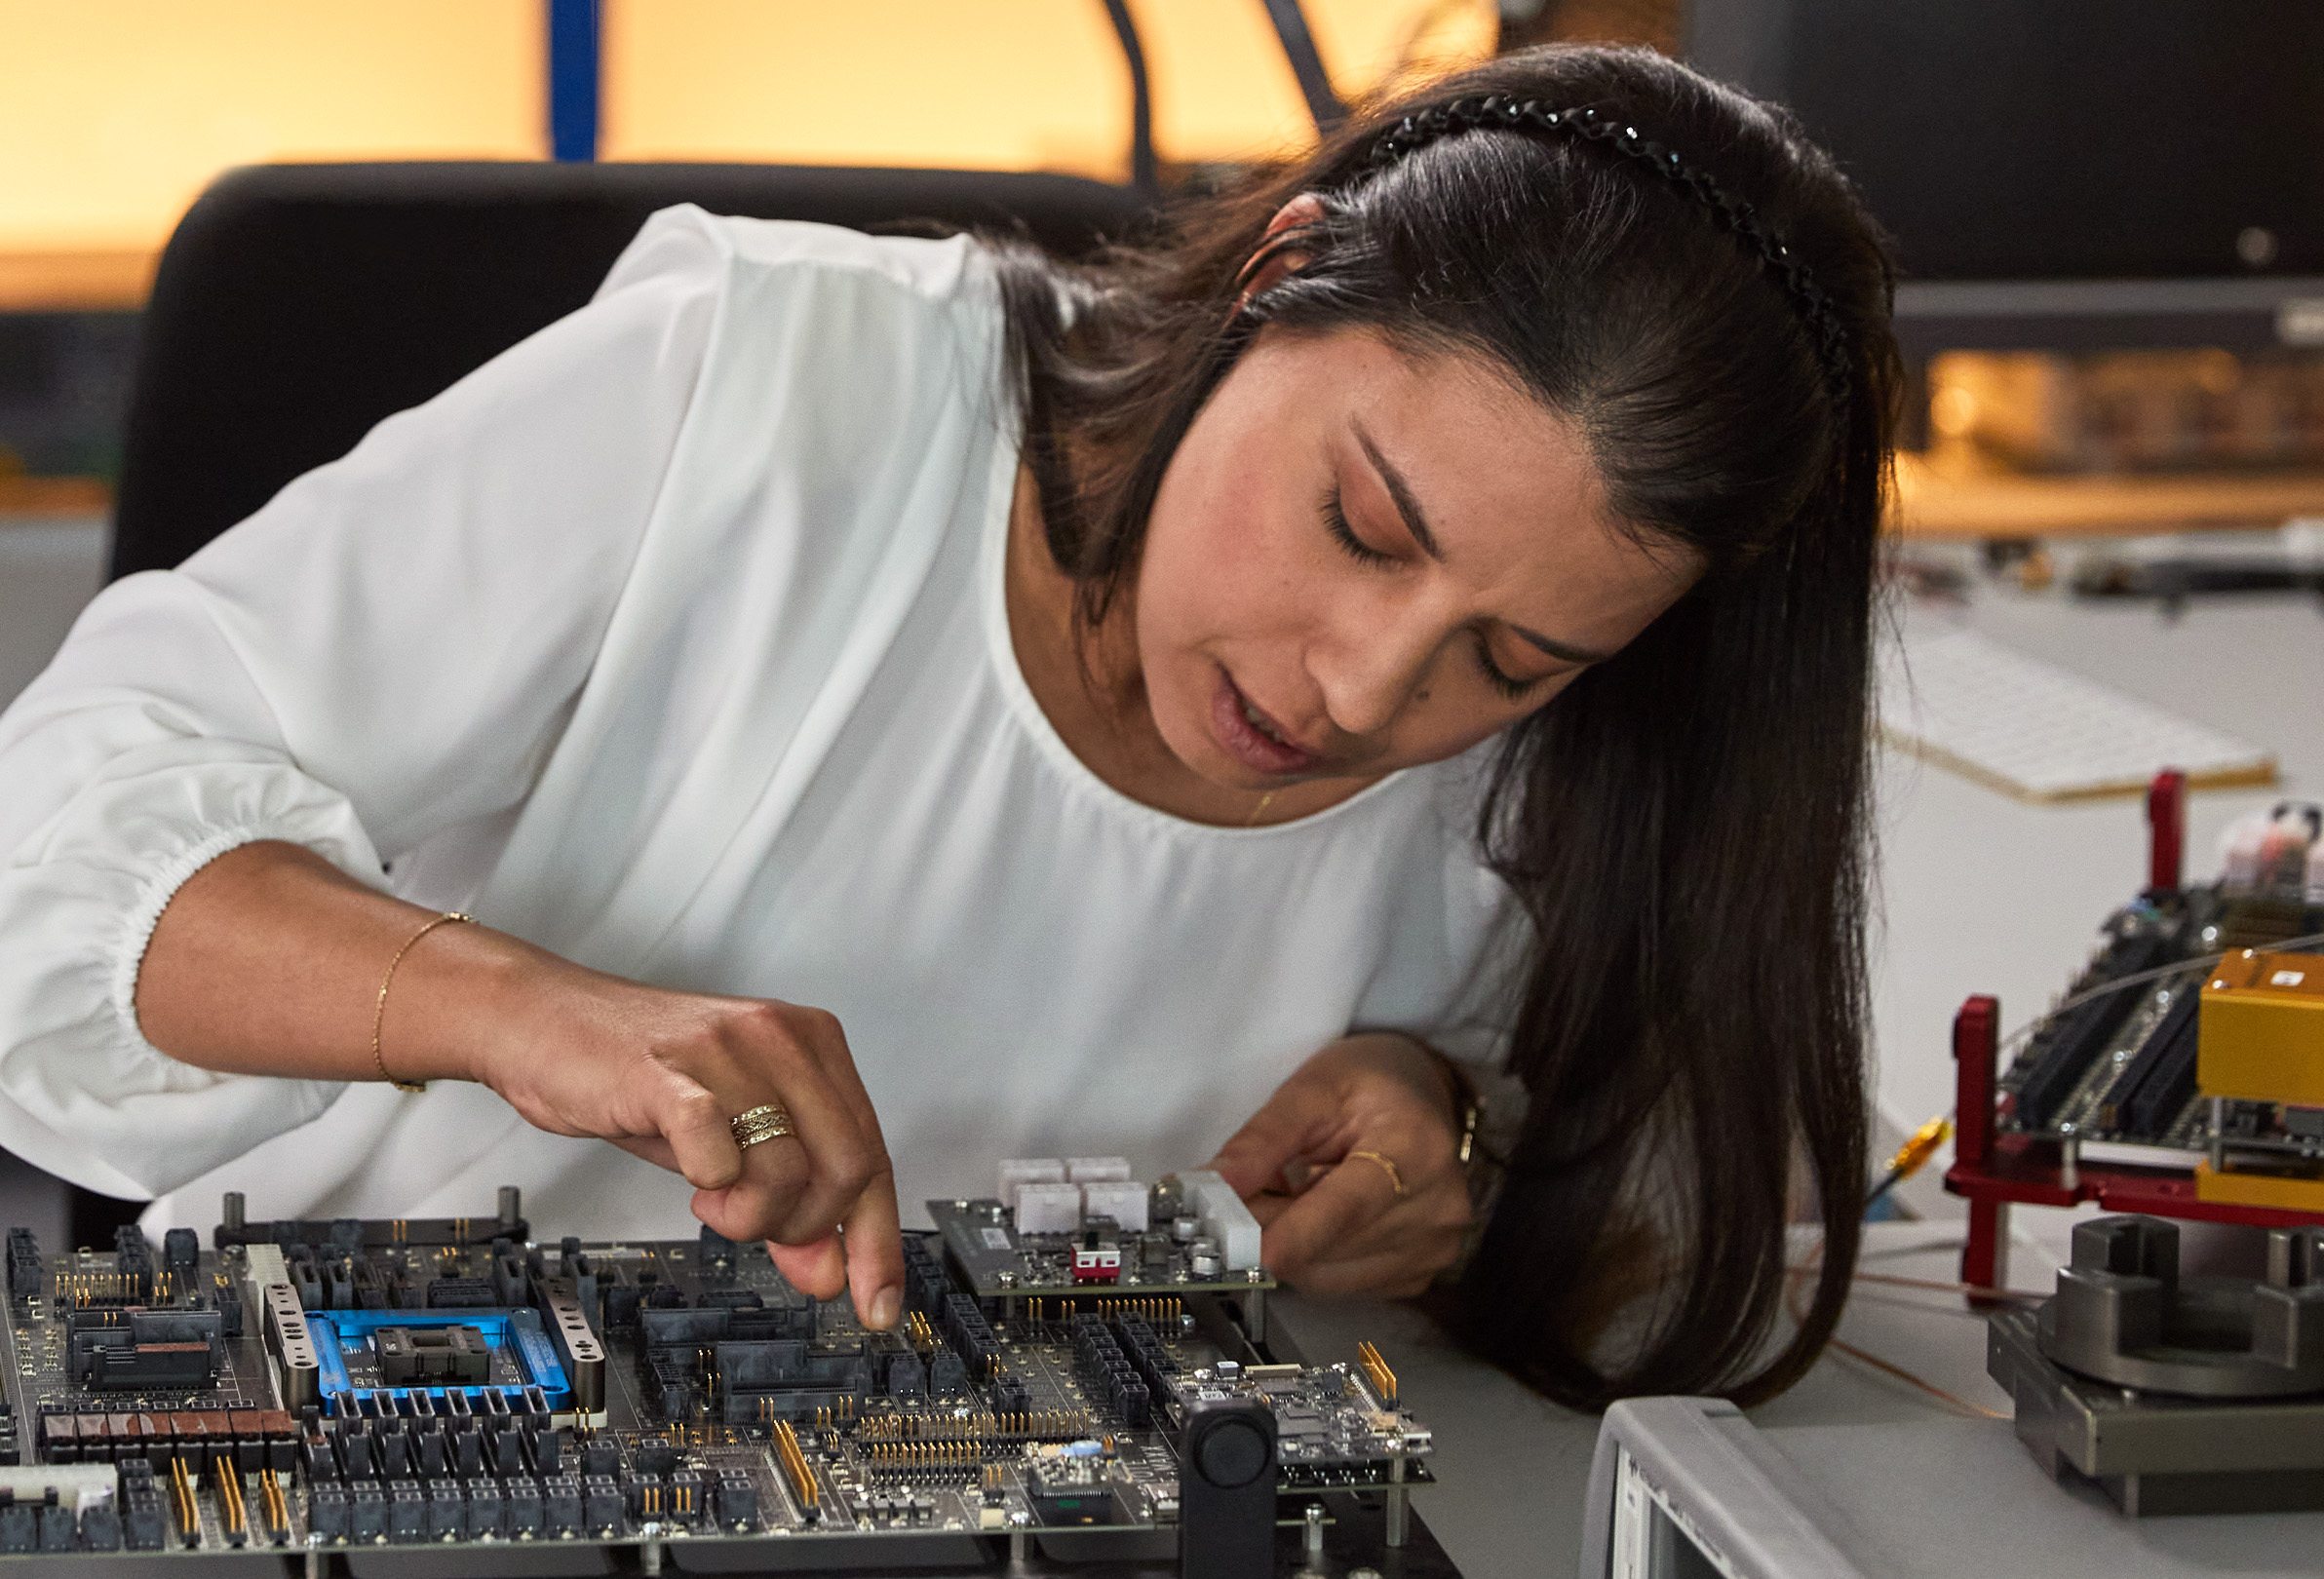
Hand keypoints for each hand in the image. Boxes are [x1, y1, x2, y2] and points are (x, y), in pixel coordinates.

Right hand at [451, 951, 903, 1327]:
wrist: (540, 1021)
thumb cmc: (635, 1074)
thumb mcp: (726, 1140)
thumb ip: (784, 1200)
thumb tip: (830, 1271)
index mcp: (812, 1046)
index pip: (874, 1155)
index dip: (877, 1241)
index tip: (875, 1303)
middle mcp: (782, 1039)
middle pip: (849, 1169)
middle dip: (802, 1226)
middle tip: (751, 1224)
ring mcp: (729, 1051)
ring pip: (791, 1171)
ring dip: (750, 1215)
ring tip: (711, 1197)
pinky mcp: (669, 1075)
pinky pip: (719, 1151)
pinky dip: (712, 1184)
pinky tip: (695, 1176)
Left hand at [1206, 1033, 1470, 1297]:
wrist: (1420, 1097)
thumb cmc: (1369, 1085)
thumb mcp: (1309, 1090)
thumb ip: (1260, 1140)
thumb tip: (1215, 1185)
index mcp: (1416, 1147)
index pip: (1349, 1206)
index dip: (1297, 1234)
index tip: (1251, 1251)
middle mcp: (1436, 1206)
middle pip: (1330, 1245)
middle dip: (1271, 1228)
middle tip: (1240, 1197)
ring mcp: (1433, 1247)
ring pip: (1328, 1274)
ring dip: (1291, 1244)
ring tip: (1295, 1194)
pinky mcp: (1419, 1274)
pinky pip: (1343, 1284)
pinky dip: (1316, 1258)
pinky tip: (1321, 1218)